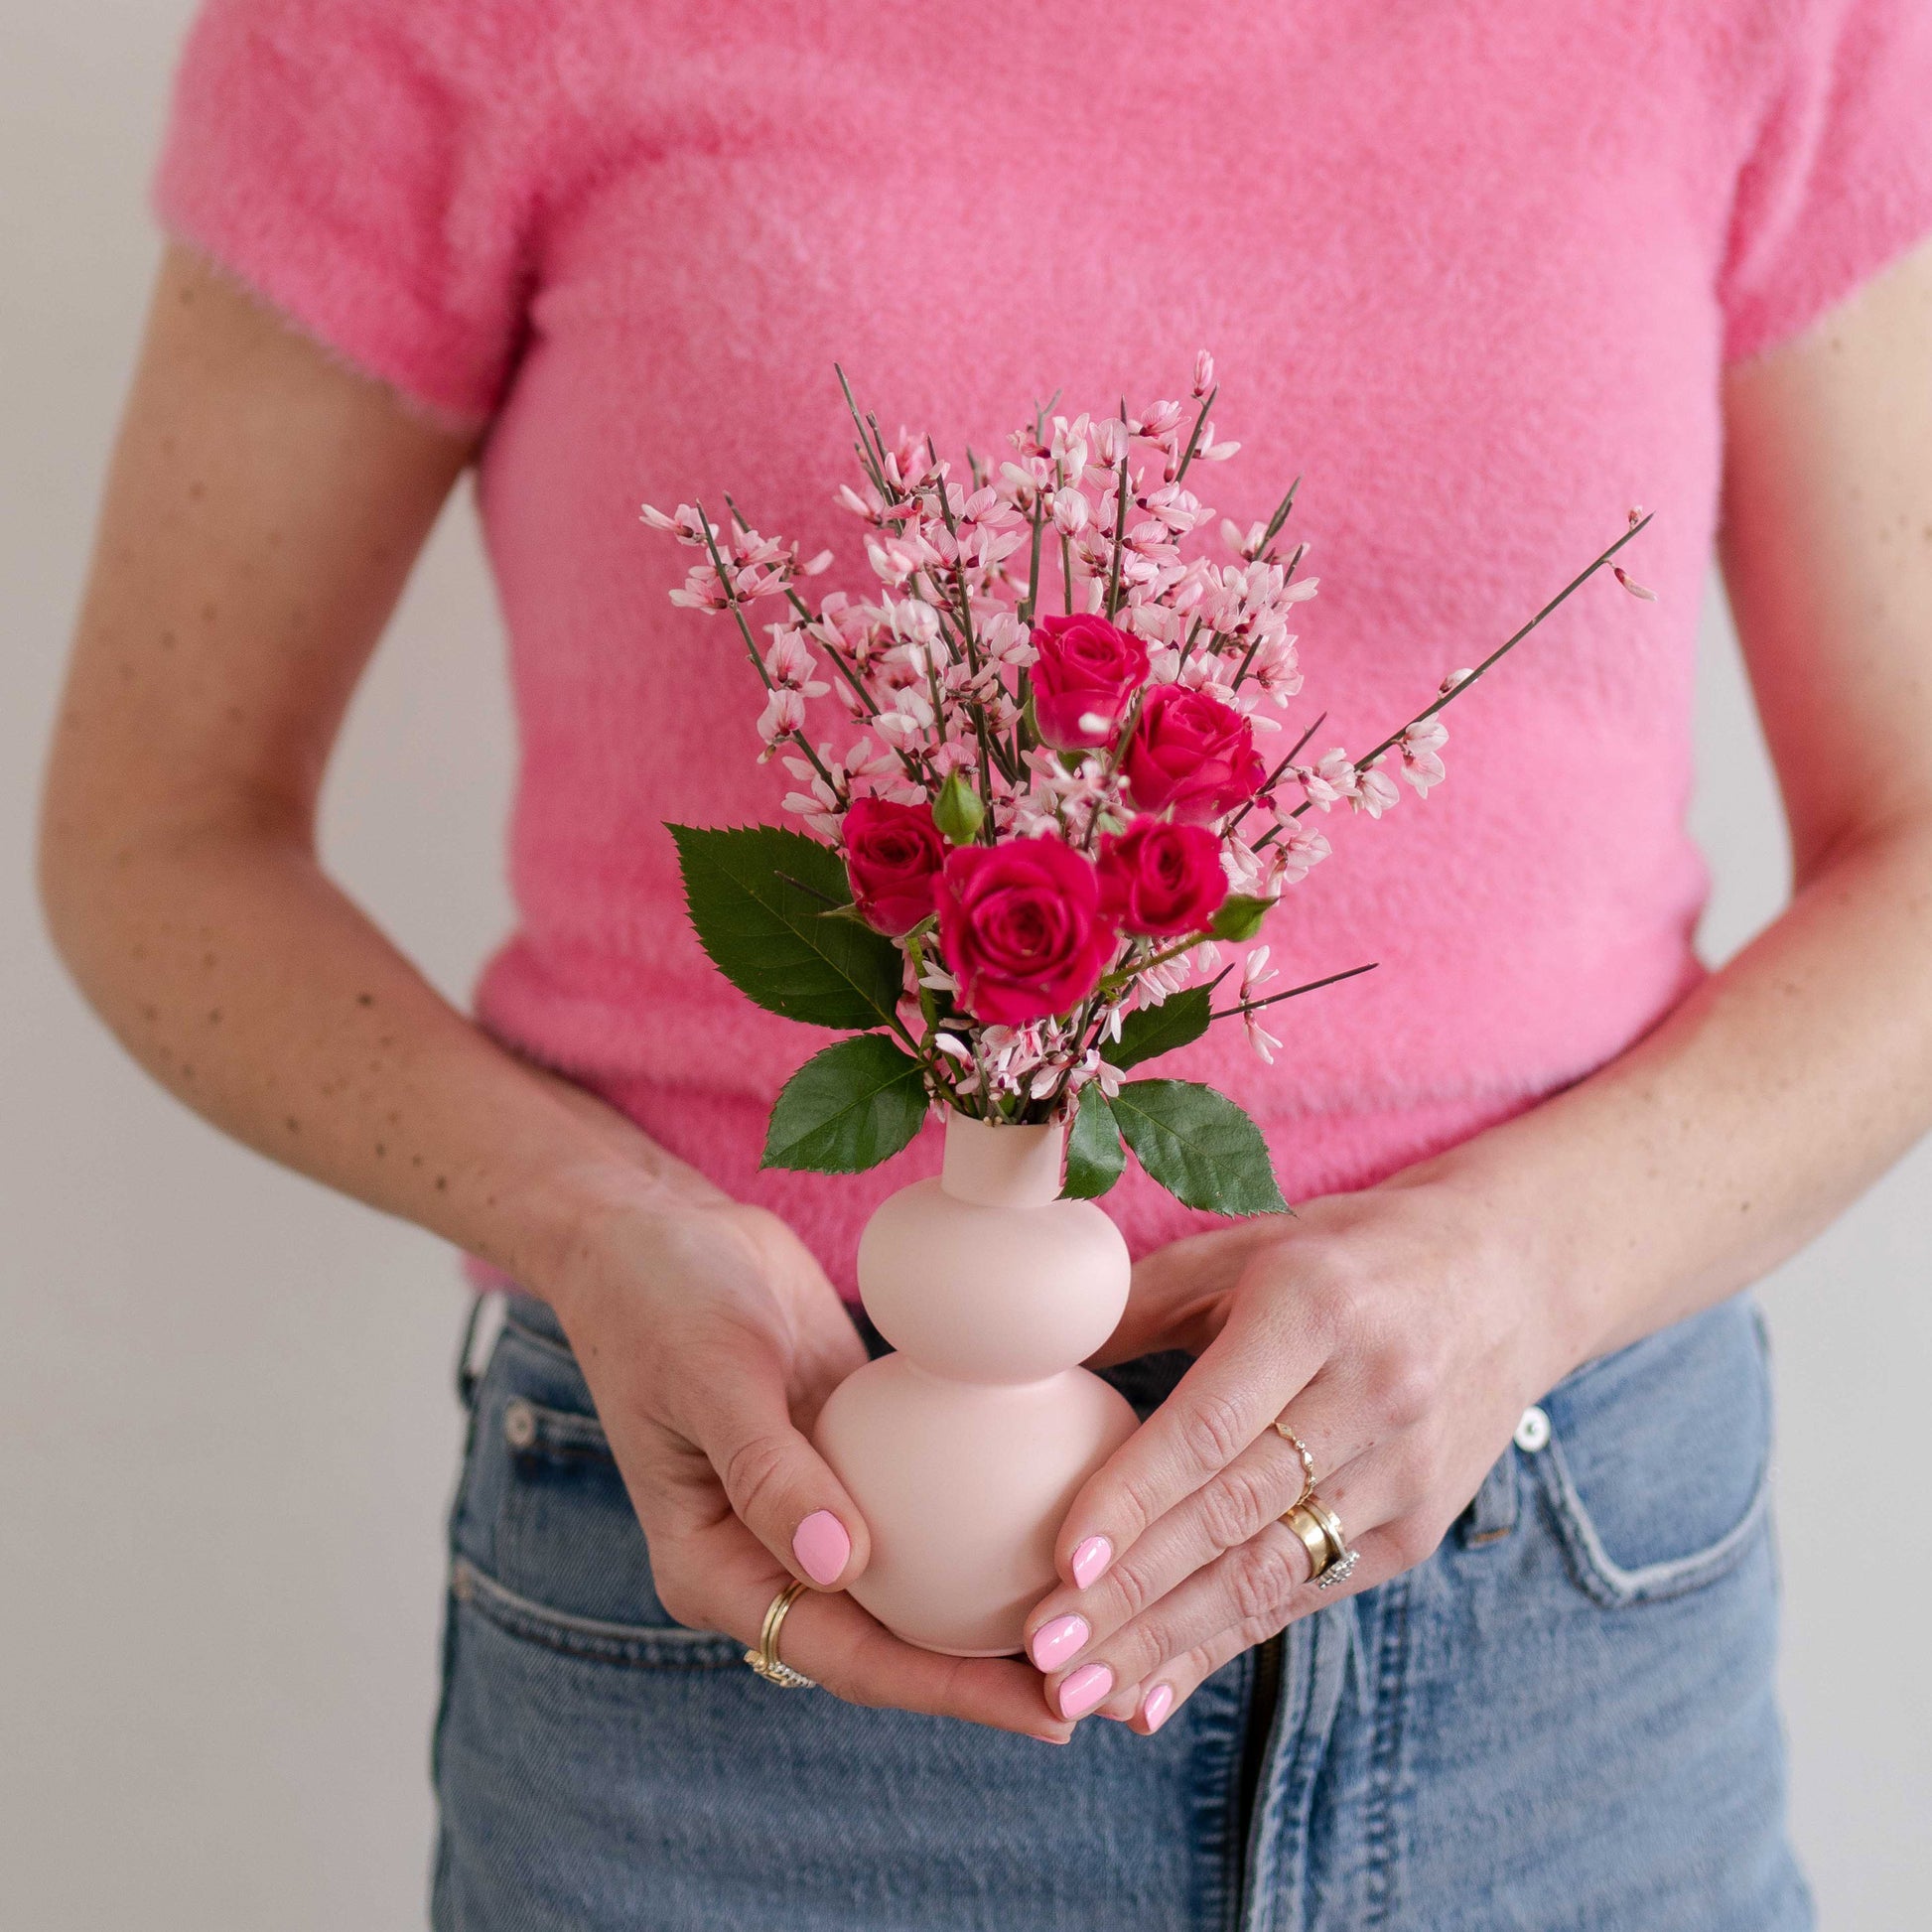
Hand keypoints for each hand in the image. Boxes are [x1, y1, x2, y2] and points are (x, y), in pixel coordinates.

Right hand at [546, 1187, 1075, 1742]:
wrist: (653, 1231)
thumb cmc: (659, 1302)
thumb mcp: (709, 1376)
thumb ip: (768, 1470)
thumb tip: (842, 1564)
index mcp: (719, 1571)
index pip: (848, 1655)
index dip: (948, 1691)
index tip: (1041, 1708)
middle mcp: (772, 1558)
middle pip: (898, 1639)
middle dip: (995, 1672)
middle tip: (1108, 1681)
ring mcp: (816, 1507)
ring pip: (923, 1579)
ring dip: (1001, 1602)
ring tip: (1108, 1613)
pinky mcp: (854, 1453)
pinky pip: (930, 1496)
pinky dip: (989, 1510)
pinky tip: (1068, 1508)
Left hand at [1020, 1177, 1580, 1729]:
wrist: (1506, 1278)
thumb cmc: (1341, 1255)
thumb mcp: (1243, 1252)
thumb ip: (1137, 1303)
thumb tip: (1020, 1354)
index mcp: (1312, 1306)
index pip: (1212, 1423)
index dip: (1135, 1496)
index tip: (1062, 1560)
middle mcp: (1370, 1392)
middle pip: (1235, 1513)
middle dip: (1135, 1592)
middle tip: (1044, 1651)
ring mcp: (1404, 1469)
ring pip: (1269, 1571)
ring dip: (1169, 1641)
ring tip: (1082, 1693)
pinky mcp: (1419, 1527)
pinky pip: (1306, 1594)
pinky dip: (1224, 1644)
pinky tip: (1155, 1688)